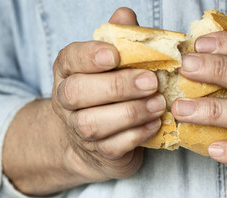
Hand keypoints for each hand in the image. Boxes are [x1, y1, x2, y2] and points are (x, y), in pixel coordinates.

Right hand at [52, 8, 164, 180]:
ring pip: (93, 123)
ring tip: (159, 103)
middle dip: (117, 86)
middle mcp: (67, 101)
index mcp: (68, 72)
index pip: (70, 60)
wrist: (94, 139)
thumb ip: (118, 39)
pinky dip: (137, 135)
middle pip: (78, 93)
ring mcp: (80, 130)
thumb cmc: (107, 92)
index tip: (115, 55)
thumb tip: (125, 15)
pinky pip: (113, 146)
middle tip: (151, 81)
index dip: (90, 56)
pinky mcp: (100, 152)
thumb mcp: (111, 64)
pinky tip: (155, 124)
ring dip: (130, 112)